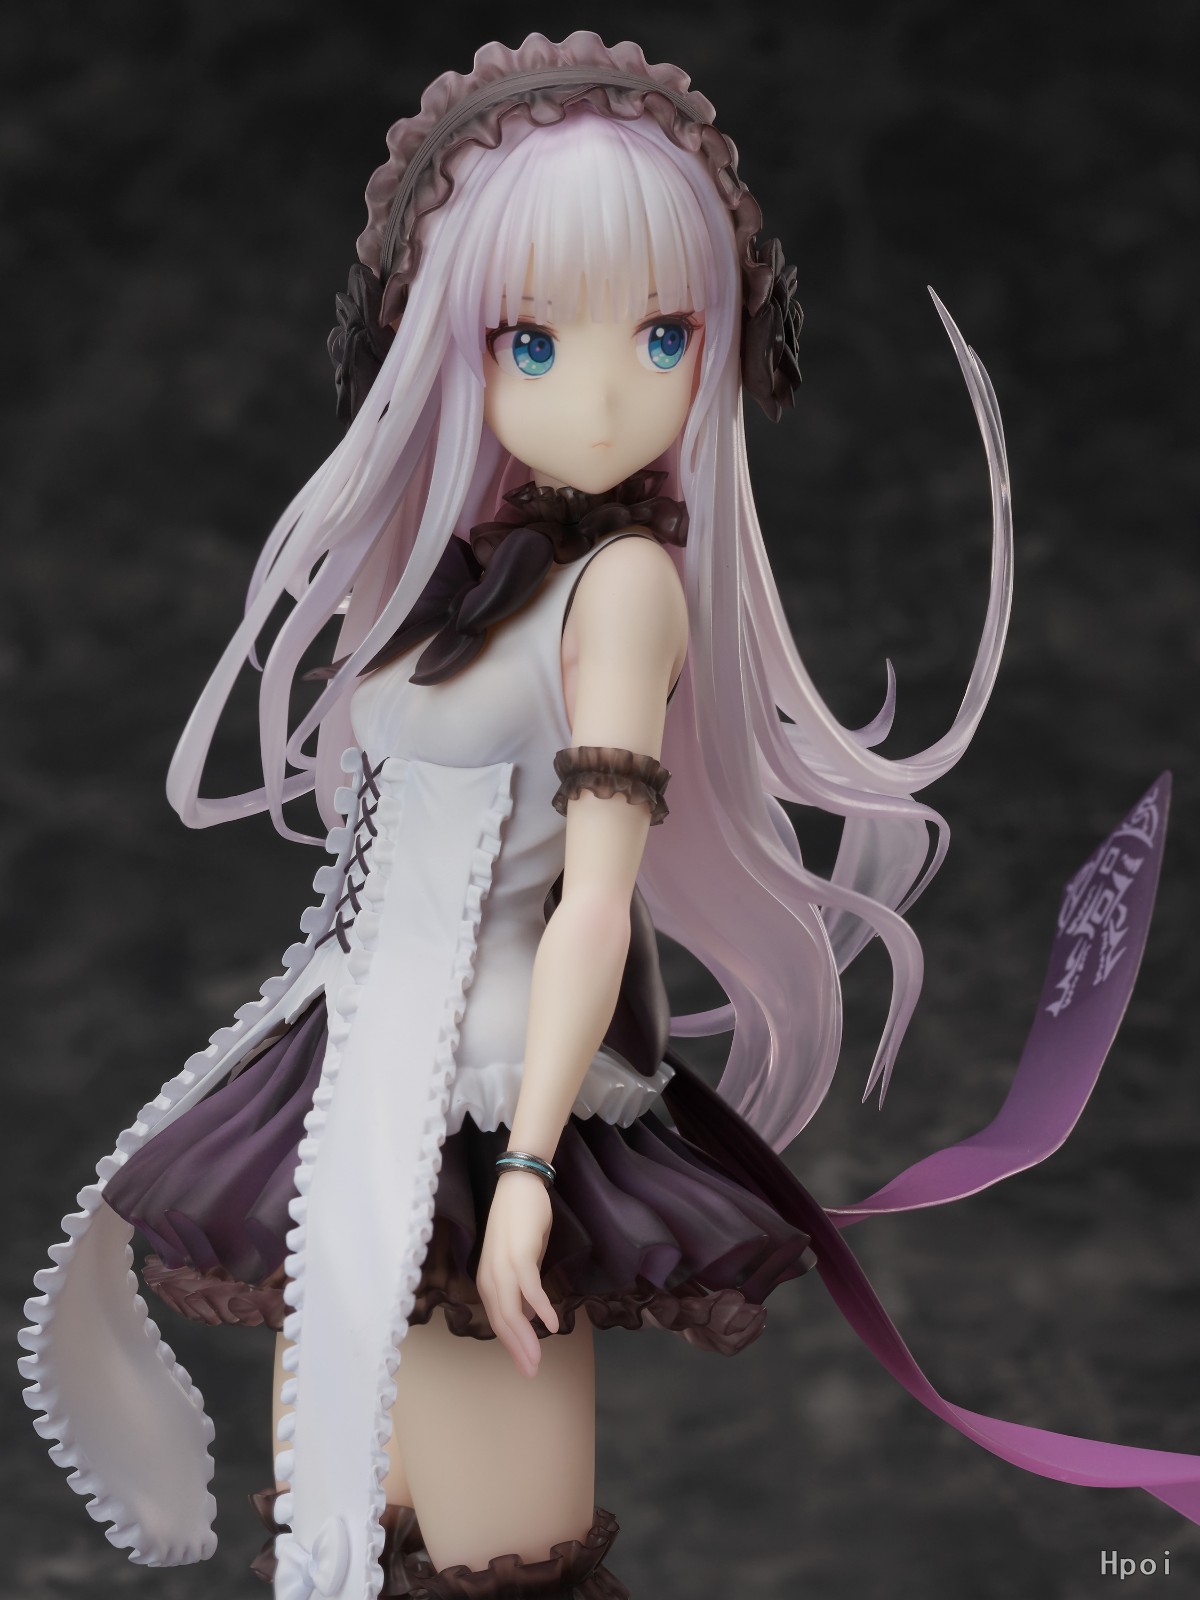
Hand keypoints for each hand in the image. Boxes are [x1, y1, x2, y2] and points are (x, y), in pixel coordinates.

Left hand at [476, 1169, 559, 1376]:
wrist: (519, 1187)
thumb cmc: (521, 1221)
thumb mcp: (520, 1259)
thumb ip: (521, 1287)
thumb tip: (529, 1314)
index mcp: (488, 1280)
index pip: (498, 1320)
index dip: (511, 1344)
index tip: (525, 1363)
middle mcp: (491, 1276)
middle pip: (503, 1321)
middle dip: (518, 1350)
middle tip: (532, 1372)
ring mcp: (503, 1265)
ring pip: (512, 1311)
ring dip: (526, 1338)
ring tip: (538, 1359)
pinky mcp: (519, 1254)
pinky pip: (529, 1288)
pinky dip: (540, 1308)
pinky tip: (551, 1323)